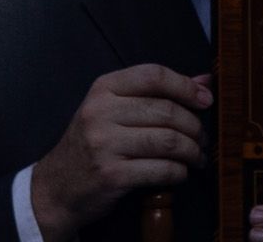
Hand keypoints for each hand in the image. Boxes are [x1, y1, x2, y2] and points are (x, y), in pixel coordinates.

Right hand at [27, 64, 210, 241]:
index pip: (153, 75)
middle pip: (166, 110)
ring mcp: (104, 144)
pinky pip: (161, 170)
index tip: (206, 99)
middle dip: (194, 125)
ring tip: (197, 156)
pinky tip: (181, 173)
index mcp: (103, 89)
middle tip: (203, 138)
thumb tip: (204, 82)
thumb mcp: (113, 110)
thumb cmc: (92, 144)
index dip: (185, 86)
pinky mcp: (112, 175)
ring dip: (192, 150)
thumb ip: (156, 93)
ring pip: (168, 140)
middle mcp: (101, 112)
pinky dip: (179, 172)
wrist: (57, 187)